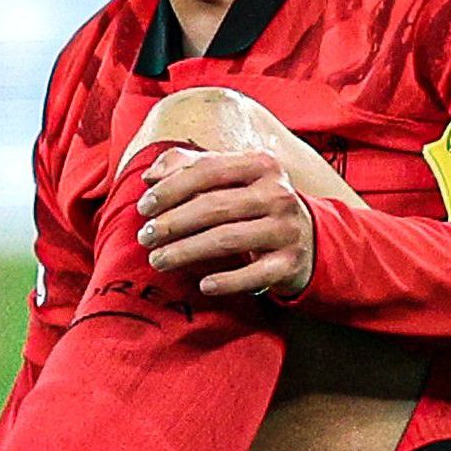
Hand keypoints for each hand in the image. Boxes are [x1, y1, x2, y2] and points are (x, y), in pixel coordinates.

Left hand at [135, 146, 313, 297]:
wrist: (307, 236)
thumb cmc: (253, 203)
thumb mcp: (230, 177)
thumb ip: (188, 166)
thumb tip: (149, 176)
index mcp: (261, 164)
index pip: (207, 170)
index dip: (170, 188)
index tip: (143, 207)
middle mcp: (278, 194)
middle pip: (213, 207)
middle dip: (172, 223)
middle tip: (145, 238)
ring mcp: (286, 229)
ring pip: (227, 240)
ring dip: (186, 252)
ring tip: (158, 260)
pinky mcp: (290, 262)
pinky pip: (254, 274)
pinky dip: (226, 281)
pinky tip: (202, 286)